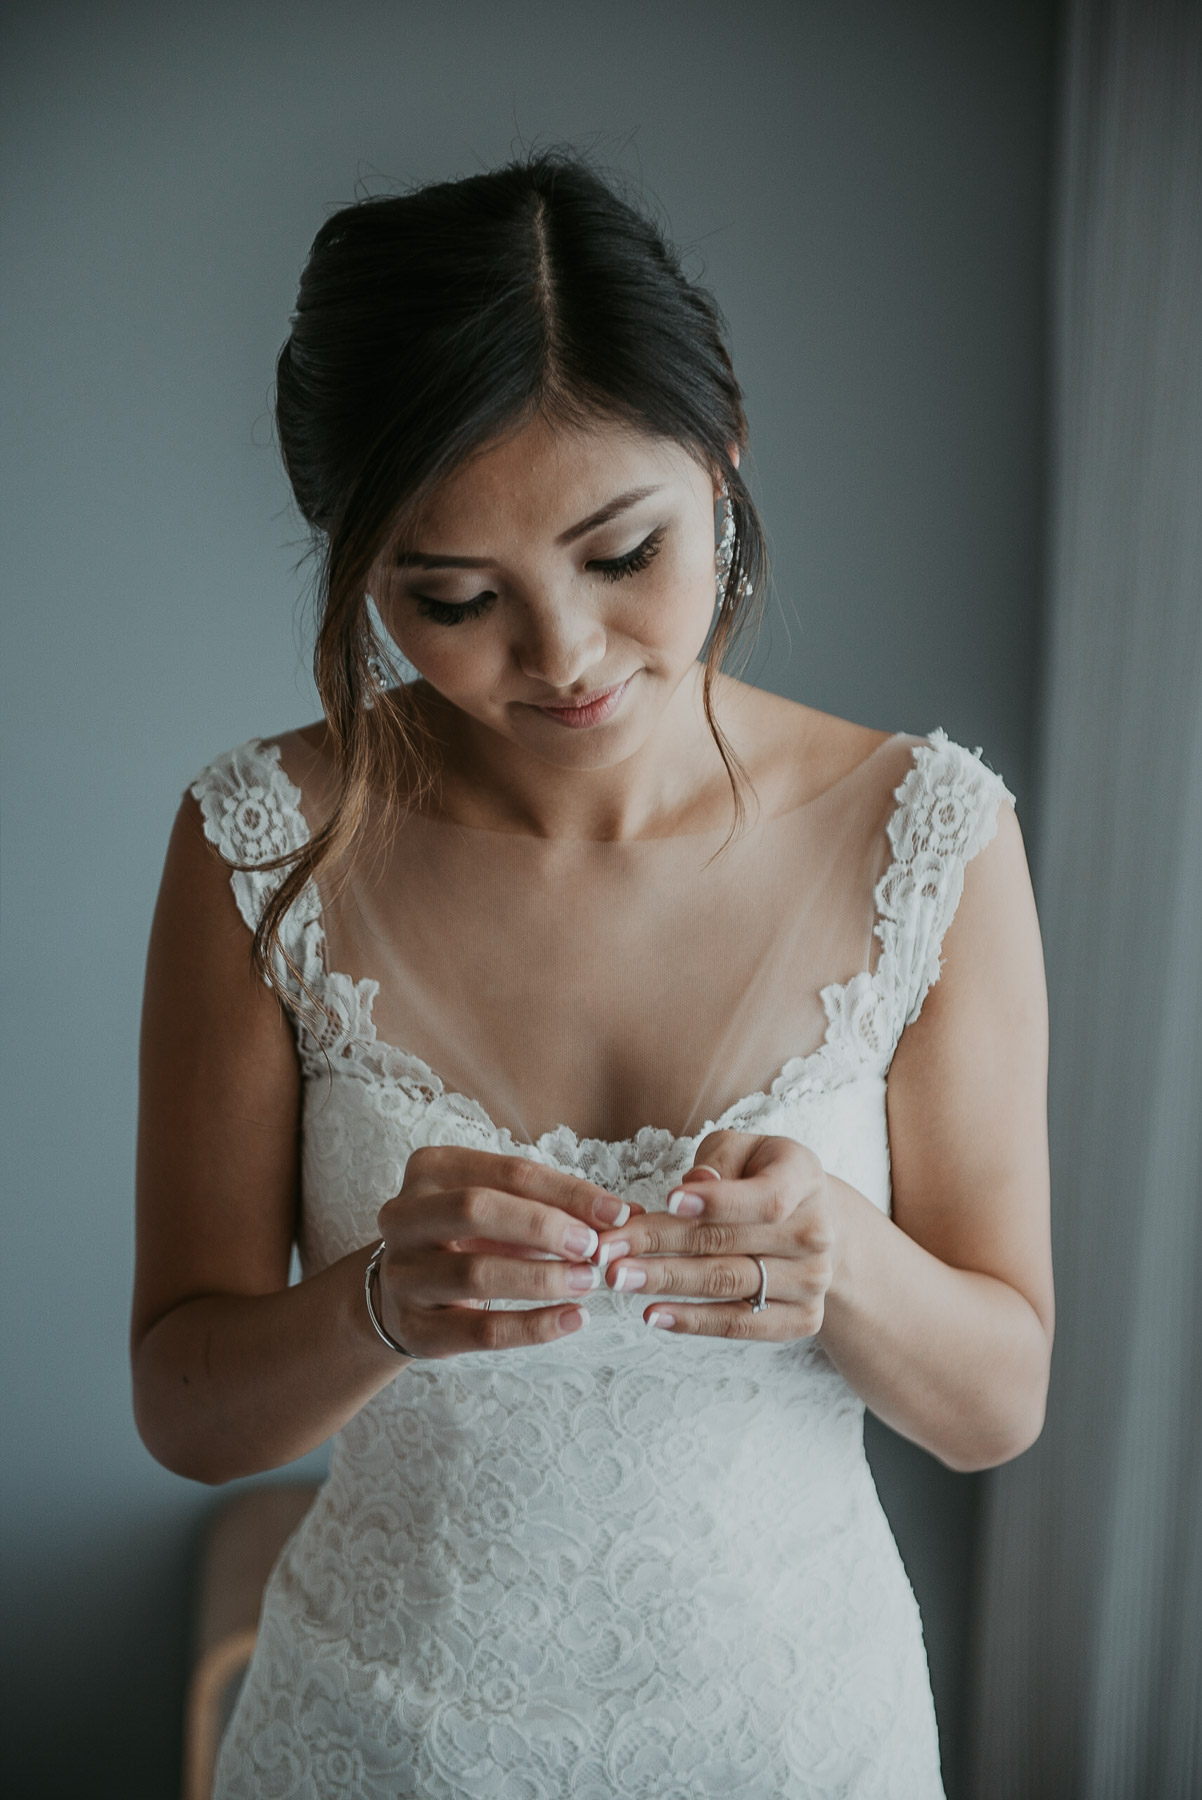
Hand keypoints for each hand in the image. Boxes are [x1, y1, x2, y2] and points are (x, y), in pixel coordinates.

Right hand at [374, 1146, 640, 1358]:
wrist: (401, 1294)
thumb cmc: (466, 1238)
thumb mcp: (500, 1208)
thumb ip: (554, 1206)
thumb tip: (626, 1214)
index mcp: (431, 1170)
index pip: (508, 1171)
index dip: (567, 1191)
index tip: (617, 1212)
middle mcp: (404, 1216)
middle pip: (476, 1210)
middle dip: (543, 1226)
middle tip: (592, 1246)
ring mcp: (402, 1274)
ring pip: (475, 1272)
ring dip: (541, 1278)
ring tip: (588, 1281)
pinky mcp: (414, 1329)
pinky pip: (479, 1331)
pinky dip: (532, 1326)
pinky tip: (572, 1319)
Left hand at [594, 1131, 837, 1340]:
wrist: (811, 1223)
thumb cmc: (760, 1176)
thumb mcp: (742, 1149)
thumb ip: (718, 1161)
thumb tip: (696, 1185)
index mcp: (803, 1178)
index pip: (765, 1197)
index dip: (717, 1201)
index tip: (667, 1201)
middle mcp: (815, 1233)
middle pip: (730, 1243)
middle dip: (662, 1244)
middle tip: (608, 1250)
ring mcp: (812, 1281)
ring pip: (729, 1285)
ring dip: (667, 1283)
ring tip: (619, 1278)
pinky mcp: (801, 1319)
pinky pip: (742, 1325)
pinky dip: (695, 1322)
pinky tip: (654, 1315)